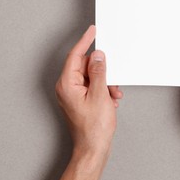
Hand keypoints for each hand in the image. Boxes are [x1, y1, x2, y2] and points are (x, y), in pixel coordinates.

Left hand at [55, 25, 122, 155]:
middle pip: (85, 67)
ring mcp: (72, 94)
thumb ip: (98, 72)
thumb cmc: (93, 128)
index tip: (93, 30)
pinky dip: (103, 91)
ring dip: (105, 83)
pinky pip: (92, 87)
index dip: (85, 41)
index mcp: (67, 84)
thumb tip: (97, 55)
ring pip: (91, 77)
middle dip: (102, 72)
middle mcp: (67, 87)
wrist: (93, 149)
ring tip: (112, 96)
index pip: (75, 55)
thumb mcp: (100, 95)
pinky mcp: (79, 100)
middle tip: (112, 82)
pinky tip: (110, 101)